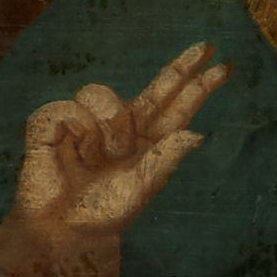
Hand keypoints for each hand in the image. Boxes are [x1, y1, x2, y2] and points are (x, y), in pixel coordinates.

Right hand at [0, 42, 225, 276]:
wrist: (60, 229)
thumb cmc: (100, 213)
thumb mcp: (140, 190)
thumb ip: (165, 160)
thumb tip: (197, 134)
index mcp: (145, 143)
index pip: (175, 109)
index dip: (196, 87)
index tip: (222, 65)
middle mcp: (120, 127)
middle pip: (154, 88)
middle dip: (180, 68)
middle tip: (208, 47)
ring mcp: (88, 120)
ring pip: (106, 96)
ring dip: (108, 128)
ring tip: (98, 158)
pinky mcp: (54, 119)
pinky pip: (72, 108)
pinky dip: (76, 132)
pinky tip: (71, 152)